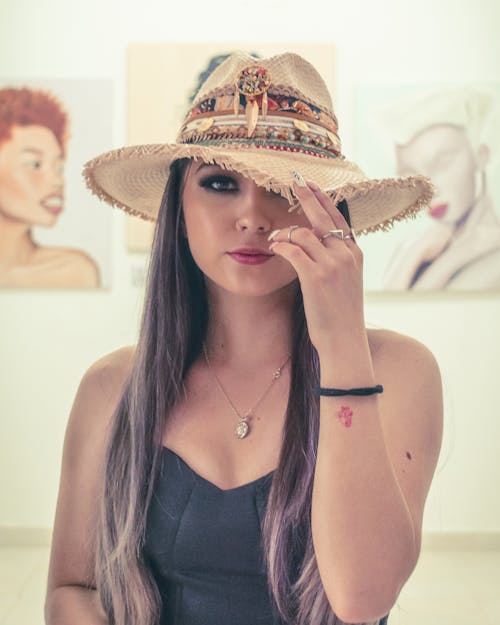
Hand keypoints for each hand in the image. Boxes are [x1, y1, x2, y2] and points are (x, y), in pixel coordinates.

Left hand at [268, 176, 365, 353]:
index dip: (323, 199)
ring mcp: (333, 264)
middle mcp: (346, 253)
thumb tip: (315, 246)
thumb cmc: (341, 314)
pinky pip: (293, 250)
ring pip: (303, 233)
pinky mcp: (316, 276)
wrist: (345, 340)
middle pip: (322, 216)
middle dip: (306, 196)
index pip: (338, 217)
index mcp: (355, 253)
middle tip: (294, 181)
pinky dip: (281, 246)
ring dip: (284, 233)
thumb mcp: (346, 282)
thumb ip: (336, 260)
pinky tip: (273, 247)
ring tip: (273, 239)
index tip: (310, 185)